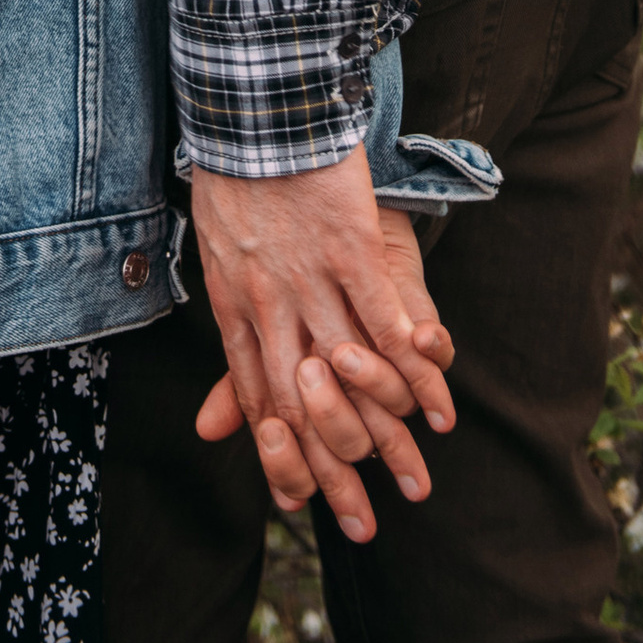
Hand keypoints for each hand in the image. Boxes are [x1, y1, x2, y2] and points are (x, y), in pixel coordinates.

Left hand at [190, 153, 454, 537]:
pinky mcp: (347, 247)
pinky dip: (410, 359)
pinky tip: (433, 396)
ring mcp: (310, 278)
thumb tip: (208, 432)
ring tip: (417, 477)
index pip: (262, 409)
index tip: (312, 514)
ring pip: (349, 371)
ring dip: (387, 429)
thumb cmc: (238, 191)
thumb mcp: (219, 274)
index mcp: (234, 314)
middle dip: (337, 473)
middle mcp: (269, 306)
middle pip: (304, 407)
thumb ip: (231, 356)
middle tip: (368, 529)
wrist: (257, 113)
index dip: (289, 466)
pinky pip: (382, 314)